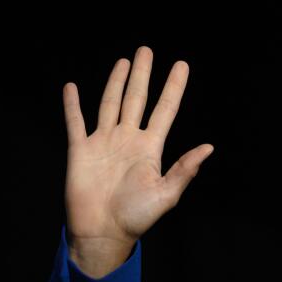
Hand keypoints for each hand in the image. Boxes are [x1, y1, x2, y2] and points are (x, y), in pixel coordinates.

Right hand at [62, 46, 212, 251]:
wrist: (103, 232)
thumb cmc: (137, 217)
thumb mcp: (166, 194)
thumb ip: (185, 169)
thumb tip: (209, 147)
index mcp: (150, 148)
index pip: (165, 110)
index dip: (173, 87)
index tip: (181, 65)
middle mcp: (128, 140)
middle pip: (137, 99)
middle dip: (143, 75)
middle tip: (146, 50)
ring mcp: (104, 142)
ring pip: (110, 104)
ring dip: (116, 82)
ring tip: (124, 61)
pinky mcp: (80, 150)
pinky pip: (75, 122)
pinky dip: (72, 105)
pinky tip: (72, 87)